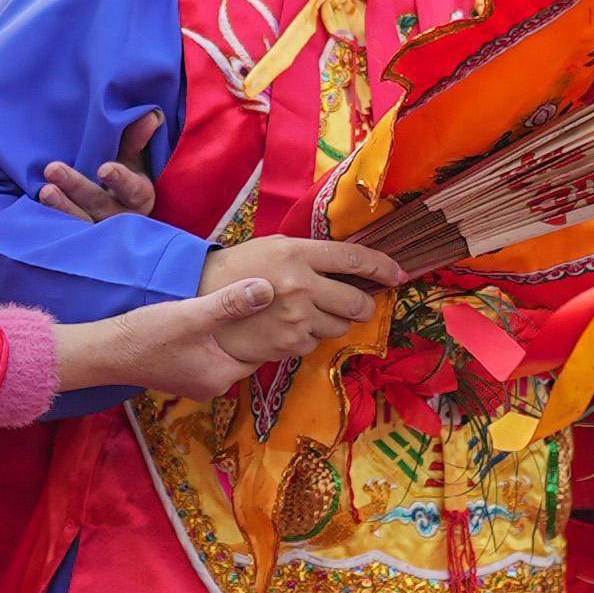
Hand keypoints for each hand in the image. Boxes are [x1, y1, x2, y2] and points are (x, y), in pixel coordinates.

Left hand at [38, 110, 163, 222]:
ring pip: (81, 221)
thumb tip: (149, 116)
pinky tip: (38, 200)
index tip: (104, 169)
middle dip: (77, 187)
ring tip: (45, 190)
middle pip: (100, 205)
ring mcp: (99, 229)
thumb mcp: (132, 156)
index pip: (133, 191)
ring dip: (62, 206)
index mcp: (140, 197)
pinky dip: (52, 216)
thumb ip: (136, 139)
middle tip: (53, 169)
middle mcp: (121, 217)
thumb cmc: (124, 170)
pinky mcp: (78, 236)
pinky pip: (65, 229)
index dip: (120, 180)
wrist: (108, 196)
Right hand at [50, 274, 290, 400]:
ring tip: (237, 305)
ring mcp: (194, 383)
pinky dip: (212, 339)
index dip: (269, 327)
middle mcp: (212, 386)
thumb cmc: (147, 334)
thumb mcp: (193, 314)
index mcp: (222, 376)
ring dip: (230, 334)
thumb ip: (231, 303)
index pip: (262, 351)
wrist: (103, 352)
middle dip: (251, 330)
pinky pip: (208, 356)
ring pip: (225, 354)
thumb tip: (269, 288)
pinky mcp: (179, 374)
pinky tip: (207, 318)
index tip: (276, 303)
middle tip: (261, 300)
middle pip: (245, 354)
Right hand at [200, 234, 398, 346]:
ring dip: (332, 322)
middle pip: (356, 302)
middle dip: (364, 305)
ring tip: (306, 313)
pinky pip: (315, 344)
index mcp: (297, 254)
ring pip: (339, 327)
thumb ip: (310, 255)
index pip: (353, 258)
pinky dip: (307, 338)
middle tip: (359, 304)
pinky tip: (286, 327)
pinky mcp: (287, 345)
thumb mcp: (274, 247)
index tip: (396, 273)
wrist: (197, 299)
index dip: (381, 267)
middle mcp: (301, 286)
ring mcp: (295, 318)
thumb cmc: (238, 268)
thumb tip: (350, 265)